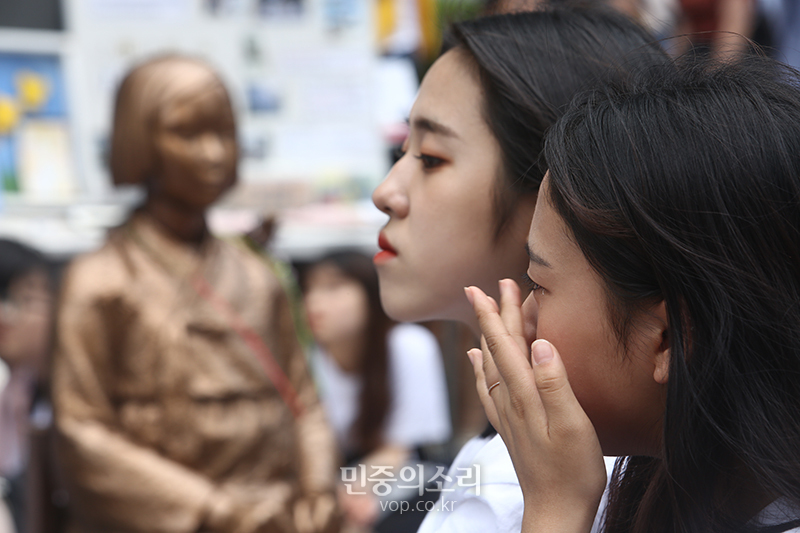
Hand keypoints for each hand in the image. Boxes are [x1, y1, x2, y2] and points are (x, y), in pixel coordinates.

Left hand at [465, 280, 606, 532]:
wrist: (556, 512)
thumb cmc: (572, 472)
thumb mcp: (573, 425)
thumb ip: (556, 383)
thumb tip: (540, 343)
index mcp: (526, 395)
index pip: (506, 345)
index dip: (498, 313)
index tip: (493, 285)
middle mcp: (510, 400)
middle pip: (497, 349)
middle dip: (493, 315)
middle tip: (488, 286)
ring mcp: (508, 414)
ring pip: (491, 364)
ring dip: (487, 335)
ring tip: (482, 312)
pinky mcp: (511, 427)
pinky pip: (488, 387)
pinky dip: (480, 367)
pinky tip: (476, 359)